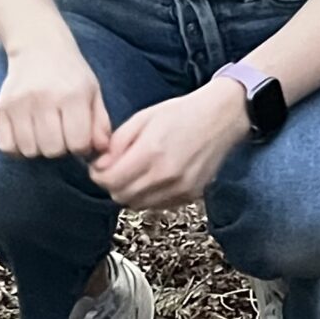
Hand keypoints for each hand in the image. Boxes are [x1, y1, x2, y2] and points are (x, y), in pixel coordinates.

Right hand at [0, 40, 110, 158]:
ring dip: (39, 149)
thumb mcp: (93, 92)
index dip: (81, 147)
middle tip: (60, 134)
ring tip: (44, 133)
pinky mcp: (1, 107)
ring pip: (30, 150)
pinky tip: (26, 135)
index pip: (77, 143)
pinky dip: (17, 148)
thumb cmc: (70, 74)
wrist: (38, 46)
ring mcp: (20, 103)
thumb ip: (100, 123)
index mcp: (73, 95)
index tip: (79, 138)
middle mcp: (45, 98)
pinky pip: (7, 146)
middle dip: (60, 148)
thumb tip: (101, 150)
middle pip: (53, 150)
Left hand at [95, 80, 250, 210]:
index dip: (98, 175)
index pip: (110, 180)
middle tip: (115, 169)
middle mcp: (166, 175)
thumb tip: (101, 165)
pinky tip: (153, 179)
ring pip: (137, 205)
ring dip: (129, 192)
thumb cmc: (182, 113)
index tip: (99, 166)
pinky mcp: (190, 195)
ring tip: (134, 173)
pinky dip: (148, 196)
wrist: (221, 118)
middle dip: (112, 184)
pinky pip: (157, 205)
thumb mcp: (143, 118)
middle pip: (121, 196)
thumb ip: (118, 142)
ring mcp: (180, 188)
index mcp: (151, 152)